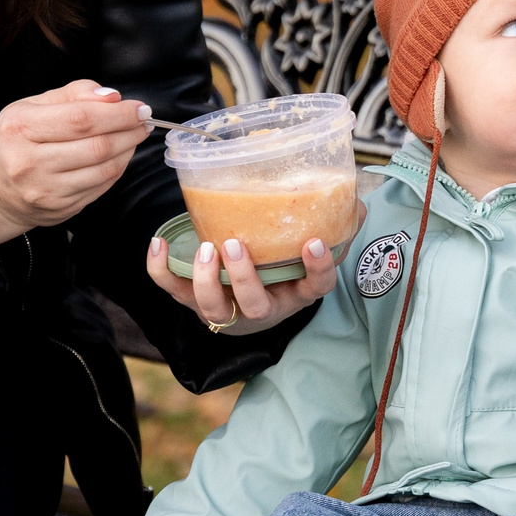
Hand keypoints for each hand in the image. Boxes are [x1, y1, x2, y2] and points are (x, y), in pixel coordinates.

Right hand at [0, 80, 154, 251]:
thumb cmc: (17, 138)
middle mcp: (29, 162)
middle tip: (143, 120)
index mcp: (21, 128)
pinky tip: (120, 155)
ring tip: (134, 135)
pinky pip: (101, 187)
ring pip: (104, 169)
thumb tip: (112, 96)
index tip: (139, 107)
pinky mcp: (59, 209)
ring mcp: (45, 191)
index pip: (82, 119)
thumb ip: (73, 93)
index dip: (119, 113)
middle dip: (129, 130)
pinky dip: (118, 168)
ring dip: (128, 150)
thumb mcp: (32, 105)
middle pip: (97, 146)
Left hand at [146, 206, 362, 335]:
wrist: (250, 307)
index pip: (315, 288)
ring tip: (205, 247)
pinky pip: (173, 291)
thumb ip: (335, 229)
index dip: (317, 269)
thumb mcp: (309, 256)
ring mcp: (227, 309)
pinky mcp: (194, 303)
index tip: (313, 242)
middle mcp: (262, 308)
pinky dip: (160, 270)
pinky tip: (157, 243)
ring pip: (213, 308)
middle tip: (235, 244)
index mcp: (295, 294)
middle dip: (244, 277)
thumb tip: (358, 205)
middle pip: (254, 305)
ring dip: (205, 279)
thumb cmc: (283, 271)